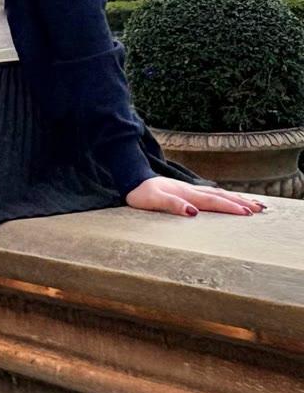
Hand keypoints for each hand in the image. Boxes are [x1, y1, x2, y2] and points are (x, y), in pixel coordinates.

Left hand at [126, 176, 267, 215]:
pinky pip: (210, 193)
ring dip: (235, 198)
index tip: (247, 213)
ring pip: (217, 193)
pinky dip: (223, 196)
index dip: (230, 207)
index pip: (212, 202)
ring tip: (252, 203)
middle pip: (220, 196)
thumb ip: (173, 206)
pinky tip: (229, 198)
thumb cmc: (141, 194)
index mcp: (186, 194)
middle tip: (260, 209)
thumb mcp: (154, 201)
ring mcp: (189, 189)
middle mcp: (190, 190)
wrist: (131, 179)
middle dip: (240, 202)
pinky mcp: (186, 190)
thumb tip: (193, 212)